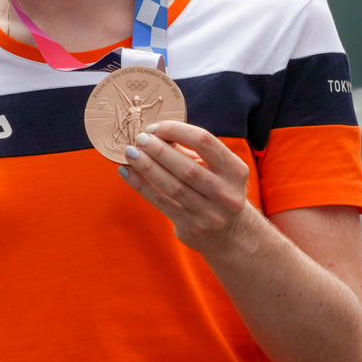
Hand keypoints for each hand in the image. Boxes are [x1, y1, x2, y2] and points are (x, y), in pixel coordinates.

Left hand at [117, 119, 254, 254]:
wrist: (229, 234)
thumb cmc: (215, 190)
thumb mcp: (215, 169)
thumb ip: (190, 151)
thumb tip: (153, 133)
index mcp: (236, 170)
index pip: (204, 142)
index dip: (176, 131)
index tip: (154, 128)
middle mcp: (227, 193)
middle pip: (187, 168)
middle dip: (159, 150)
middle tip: (139, 139)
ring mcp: (211, 214)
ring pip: (173, 186)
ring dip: (147, 167)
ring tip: (130, 152)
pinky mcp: (193, 228)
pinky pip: (161, 202)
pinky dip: (141, 185)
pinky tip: (126, 172)